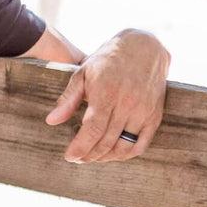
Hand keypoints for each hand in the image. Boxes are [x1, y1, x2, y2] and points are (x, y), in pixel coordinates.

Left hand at [44, 28, 169, 163]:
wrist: (144, 47)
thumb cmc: (108, 60)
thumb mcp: (82, 73)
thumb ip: (68, 99)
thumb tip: (51, 121)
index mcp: (106, 94)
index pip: (92, 129)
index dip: (80, 147)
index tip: (69, 156)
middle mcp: (127, 105)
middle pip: (106, 141)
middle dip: (89, 154)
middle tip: (77, 159)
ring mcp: (143, 112)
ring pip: (124, 146)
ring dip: (106, 157)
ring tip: (91, 158)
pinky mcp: (155, 116)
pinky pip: (141, 144)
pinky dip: (126, 154)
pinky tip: (113, 154)